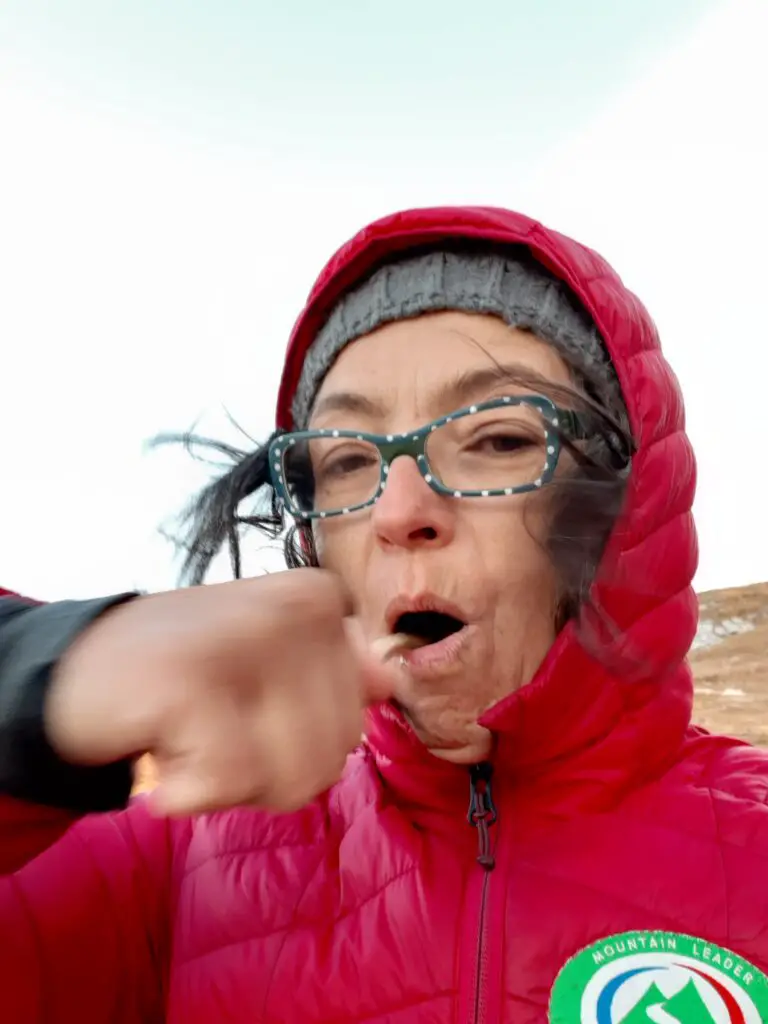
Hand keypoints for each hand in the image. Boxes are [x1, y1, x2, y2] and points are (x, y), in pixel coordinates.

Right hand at [45, 571, 398, 815]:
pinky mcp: (195, 679)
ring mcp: (248, 636)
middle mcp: (295, 607)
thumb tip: (391, 677)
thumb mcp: (266, 661)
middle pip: (332, 753)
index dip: (299, 743)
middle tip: (212, 732)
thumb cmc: (182, 674)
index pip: (355, 720)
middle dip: (268, 772)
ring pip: (295, 774)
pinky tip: (164, 751)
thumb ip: (332, 668)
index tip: (244, 711)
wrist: (75, 674)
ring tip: (192, 739)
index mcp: (319, 599)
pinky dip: (191, 791)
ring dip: (232, 786)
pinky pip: (233, 780)